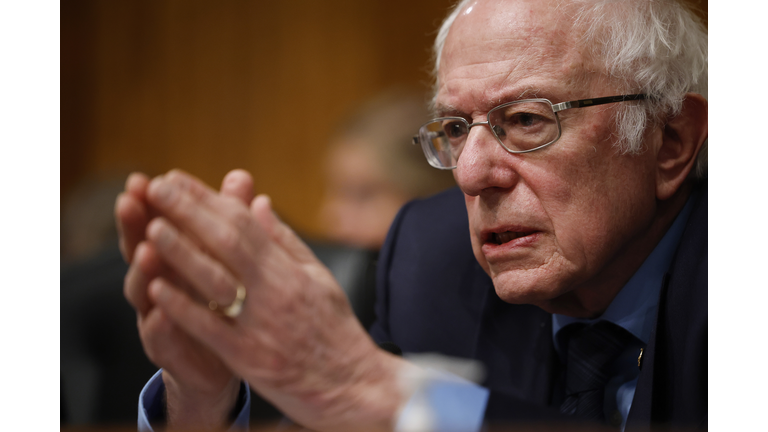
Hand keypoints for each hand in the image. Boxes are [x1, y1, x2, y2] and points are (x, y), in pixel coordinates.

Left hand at [142, 170, 408, 430]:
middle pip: (228, 243)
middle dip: (189, 212)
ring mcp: (260, 325)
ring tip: (151, 226)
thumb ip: (284, 241)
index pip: (245, 223)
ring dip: (181, 252)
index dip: (209, 198)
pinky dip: (183, 308)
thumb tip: (259, 202)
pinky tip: (157, 288)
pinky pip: (210, 330)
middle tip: (157, 188)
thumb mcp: (318, 278)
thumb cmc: (334, 330)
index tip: (178, 180)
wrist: (352, 385)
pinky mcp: (248, 359)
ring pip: (215, 281)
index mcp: (291, 270)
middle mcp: (275, 292)